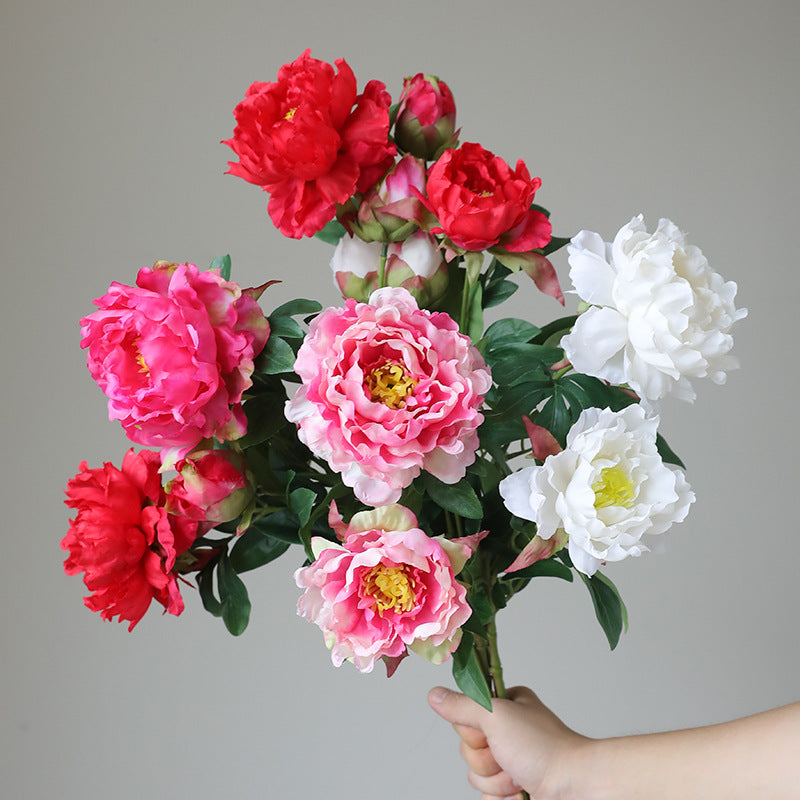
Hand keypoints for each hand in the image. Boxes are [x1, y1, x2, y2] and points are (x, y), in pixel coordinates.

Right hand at [427, 685, 588, 799]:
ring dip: (495, 780)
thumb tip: (434, 695)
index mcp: (505, 705)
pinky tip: (520, 791)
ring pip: (475, 774)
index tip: (490, 729)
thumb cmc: (543, 747)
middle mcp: (507, 730)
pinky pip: (486, 795)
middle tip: (508, 754)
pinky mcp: (513, 787)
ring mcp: (510, 760)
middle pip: (467, 747)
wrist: (573, 787)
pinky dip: (500, 796)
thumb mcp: (496, 715)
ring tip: (519, 775)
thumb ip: (461, 706)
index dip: (472, 727)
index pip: (465, 714)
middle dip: (485, 757)